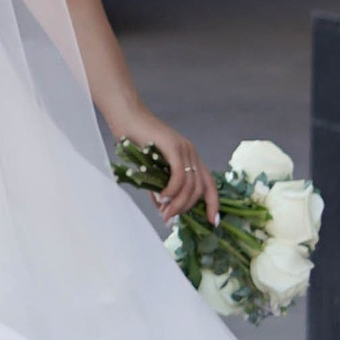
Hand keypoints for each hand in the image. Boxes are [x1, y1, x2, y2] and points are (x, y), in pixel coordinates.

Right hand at [121, 109, 216, 223]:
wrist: (126, 117)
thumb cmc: (135, 141)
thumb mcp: (151, 170)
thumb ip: (159, 187)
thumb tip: (163, 208)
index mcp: (190, 159)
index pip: (209, 185)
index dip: (213, 204)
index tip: (212, 222)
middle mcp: (192, 154)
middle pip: (199, 190)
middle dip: (185, 208)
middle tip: (169, 218)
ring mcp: (185, 149)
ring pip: (190, 185)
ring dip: (177, 203)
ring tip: (164, 212)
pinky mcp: (174, 147)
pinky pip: (179, 175)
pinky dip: (172, 190)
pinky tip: (162, 197)